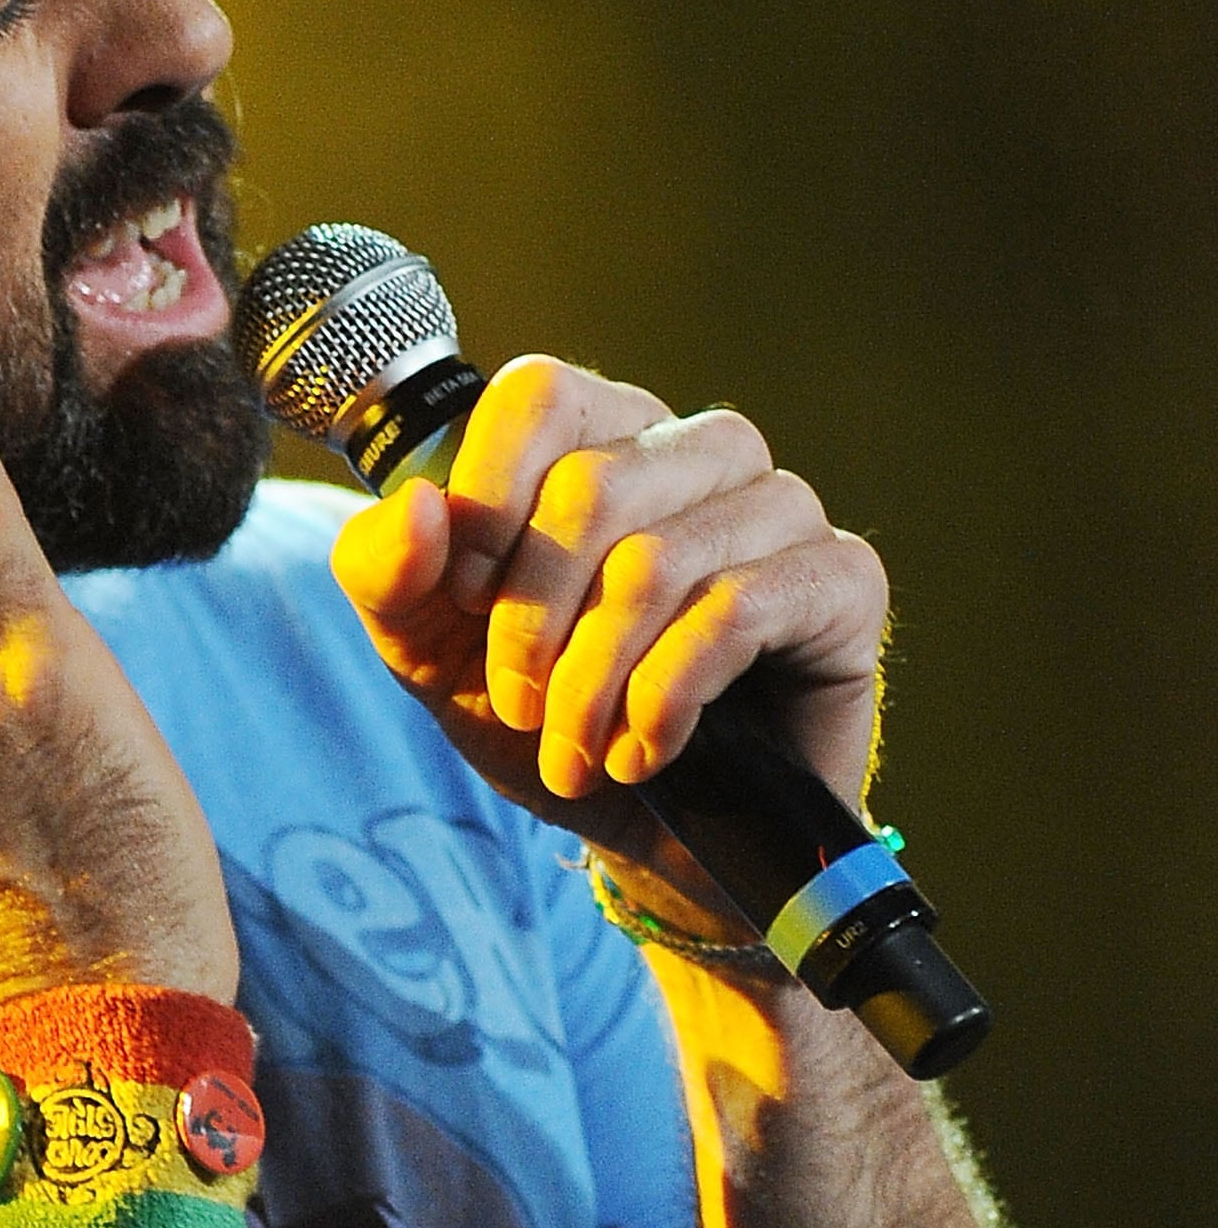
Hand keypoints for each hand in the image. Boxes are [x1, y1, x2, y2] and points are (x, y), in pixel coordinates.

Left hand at [329, 355, 888, 919]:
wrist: (637, 831)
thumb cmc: (534, 714)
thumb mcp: (424, 646)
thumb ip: (386, 571)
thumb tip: (421, 506)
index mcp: (595, 433)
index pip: (538, 396)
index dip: (487, 500)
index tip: (460, 602)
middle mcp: (694, 448)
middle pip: (591, 489)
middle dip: (531, 624)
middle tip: (519, 708)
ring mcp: (779, 507)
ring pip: (657, 561)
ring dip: (594, 680)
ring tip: (575, 750)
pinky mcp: (841, 580)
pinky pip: (738, 612)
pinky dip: (666, 700)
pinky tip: (644, 750)